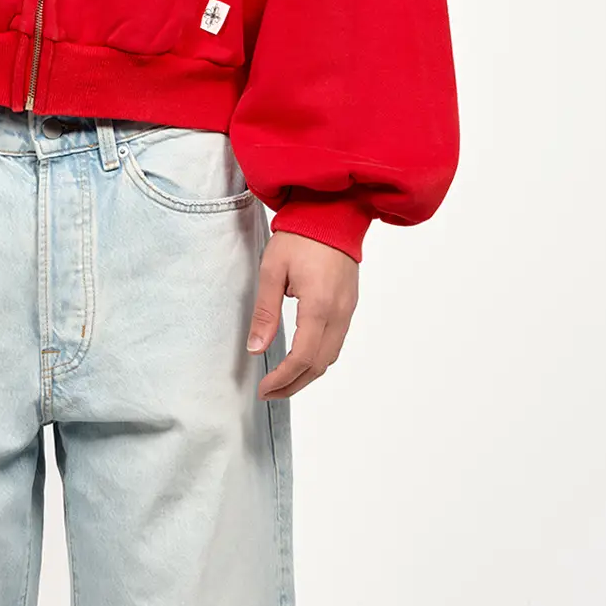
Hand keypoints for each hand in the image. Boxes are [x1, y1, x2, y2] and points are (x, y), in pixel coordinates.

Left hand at [246, 231, 358, 398]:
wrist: (333, 213)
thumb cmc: (300, 236)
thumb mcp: (272, 271)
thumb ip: (265, 313)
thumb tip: (256, 348)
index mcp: (319, 306)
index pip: (302, 358)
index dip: (283, 379)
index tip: (264, 388)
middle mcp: (339, 313)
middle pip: (320, 365)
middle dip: (293, 384)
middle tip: (269, 392)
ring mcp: (348, 310)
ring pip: (331, 356)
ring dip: (307, 374)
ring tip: (282, 381)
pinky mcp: (349, 305)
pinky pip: (337, 342)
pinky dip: (318, 358)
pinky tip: (301, 359)